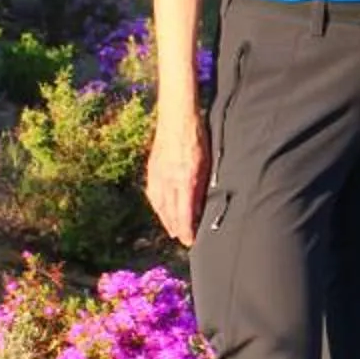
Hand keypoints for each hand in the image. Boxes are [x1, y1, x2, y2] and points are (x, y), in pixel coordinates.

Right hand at [145, 108, 210, 244]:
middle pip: (171, 213)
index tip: (190, 241)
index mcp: (184, 181)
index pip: (184, 214)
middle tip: (183, 240)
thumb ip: (201, 188)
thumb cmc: (197, 138)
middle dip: (177, 229)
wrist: (177, 117)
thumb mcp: (207, 164)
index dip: (186, 231)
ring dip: (166, 220)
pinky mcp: (152, 169)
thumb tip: (199, 208)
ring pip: (160, 205)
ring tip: (172, 230)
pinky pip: (153, 194)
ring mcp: (158, 176)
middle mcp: (168, 182)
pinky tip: (161, 210)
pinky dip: (158, 206)